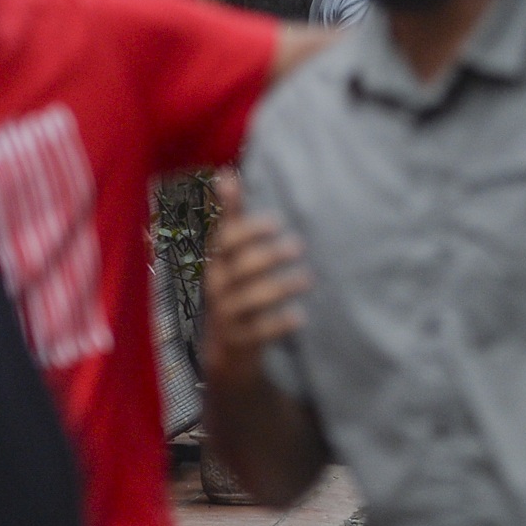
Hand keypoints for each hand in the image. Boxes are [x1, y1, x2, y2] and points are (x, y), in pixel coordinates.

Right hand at [201, 173, 309, 392]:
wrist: (224, 351)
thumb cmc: (232, 289)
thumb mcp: (229, 255)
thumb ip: (231, 217)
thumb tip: (226, 175)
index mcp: (218, 263)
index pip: (225, 243)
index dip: (248, 232)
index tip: (276, 221)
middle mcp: (218, 288)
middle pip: (238, 269)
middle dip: (267, 256)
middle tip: (299, 246)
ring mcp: (227, 316)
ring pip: (248, 300)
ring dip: (279, 288)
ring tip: (308, 279)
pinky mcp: (240, 341)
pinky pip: (258, 333)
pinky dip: (279, 324)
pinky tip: (300, 316)